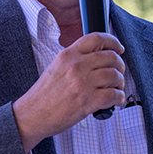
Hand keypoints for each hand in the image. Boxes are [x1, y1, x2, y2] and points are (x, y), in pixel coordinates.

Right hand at [13, 32, 125, 152]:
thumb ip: (75, 59)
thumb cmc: (44, 94)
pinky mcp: (88, 101)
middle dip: (120, 65)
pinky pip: (113, 95)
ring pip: (115, 76)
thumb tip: (99, 56)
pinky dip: (119, 97)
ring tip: (117, 87)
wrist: (32, 115)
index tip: (119, 48)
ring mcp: (82, 83)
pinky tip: (116, 100)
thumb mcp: (56, 67)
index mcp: (68, 55)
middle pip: (111, 57)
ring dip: (120, 82)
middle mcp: (76, 66)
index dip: (113, 41)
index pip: (96, 38)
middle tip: (119, 72)